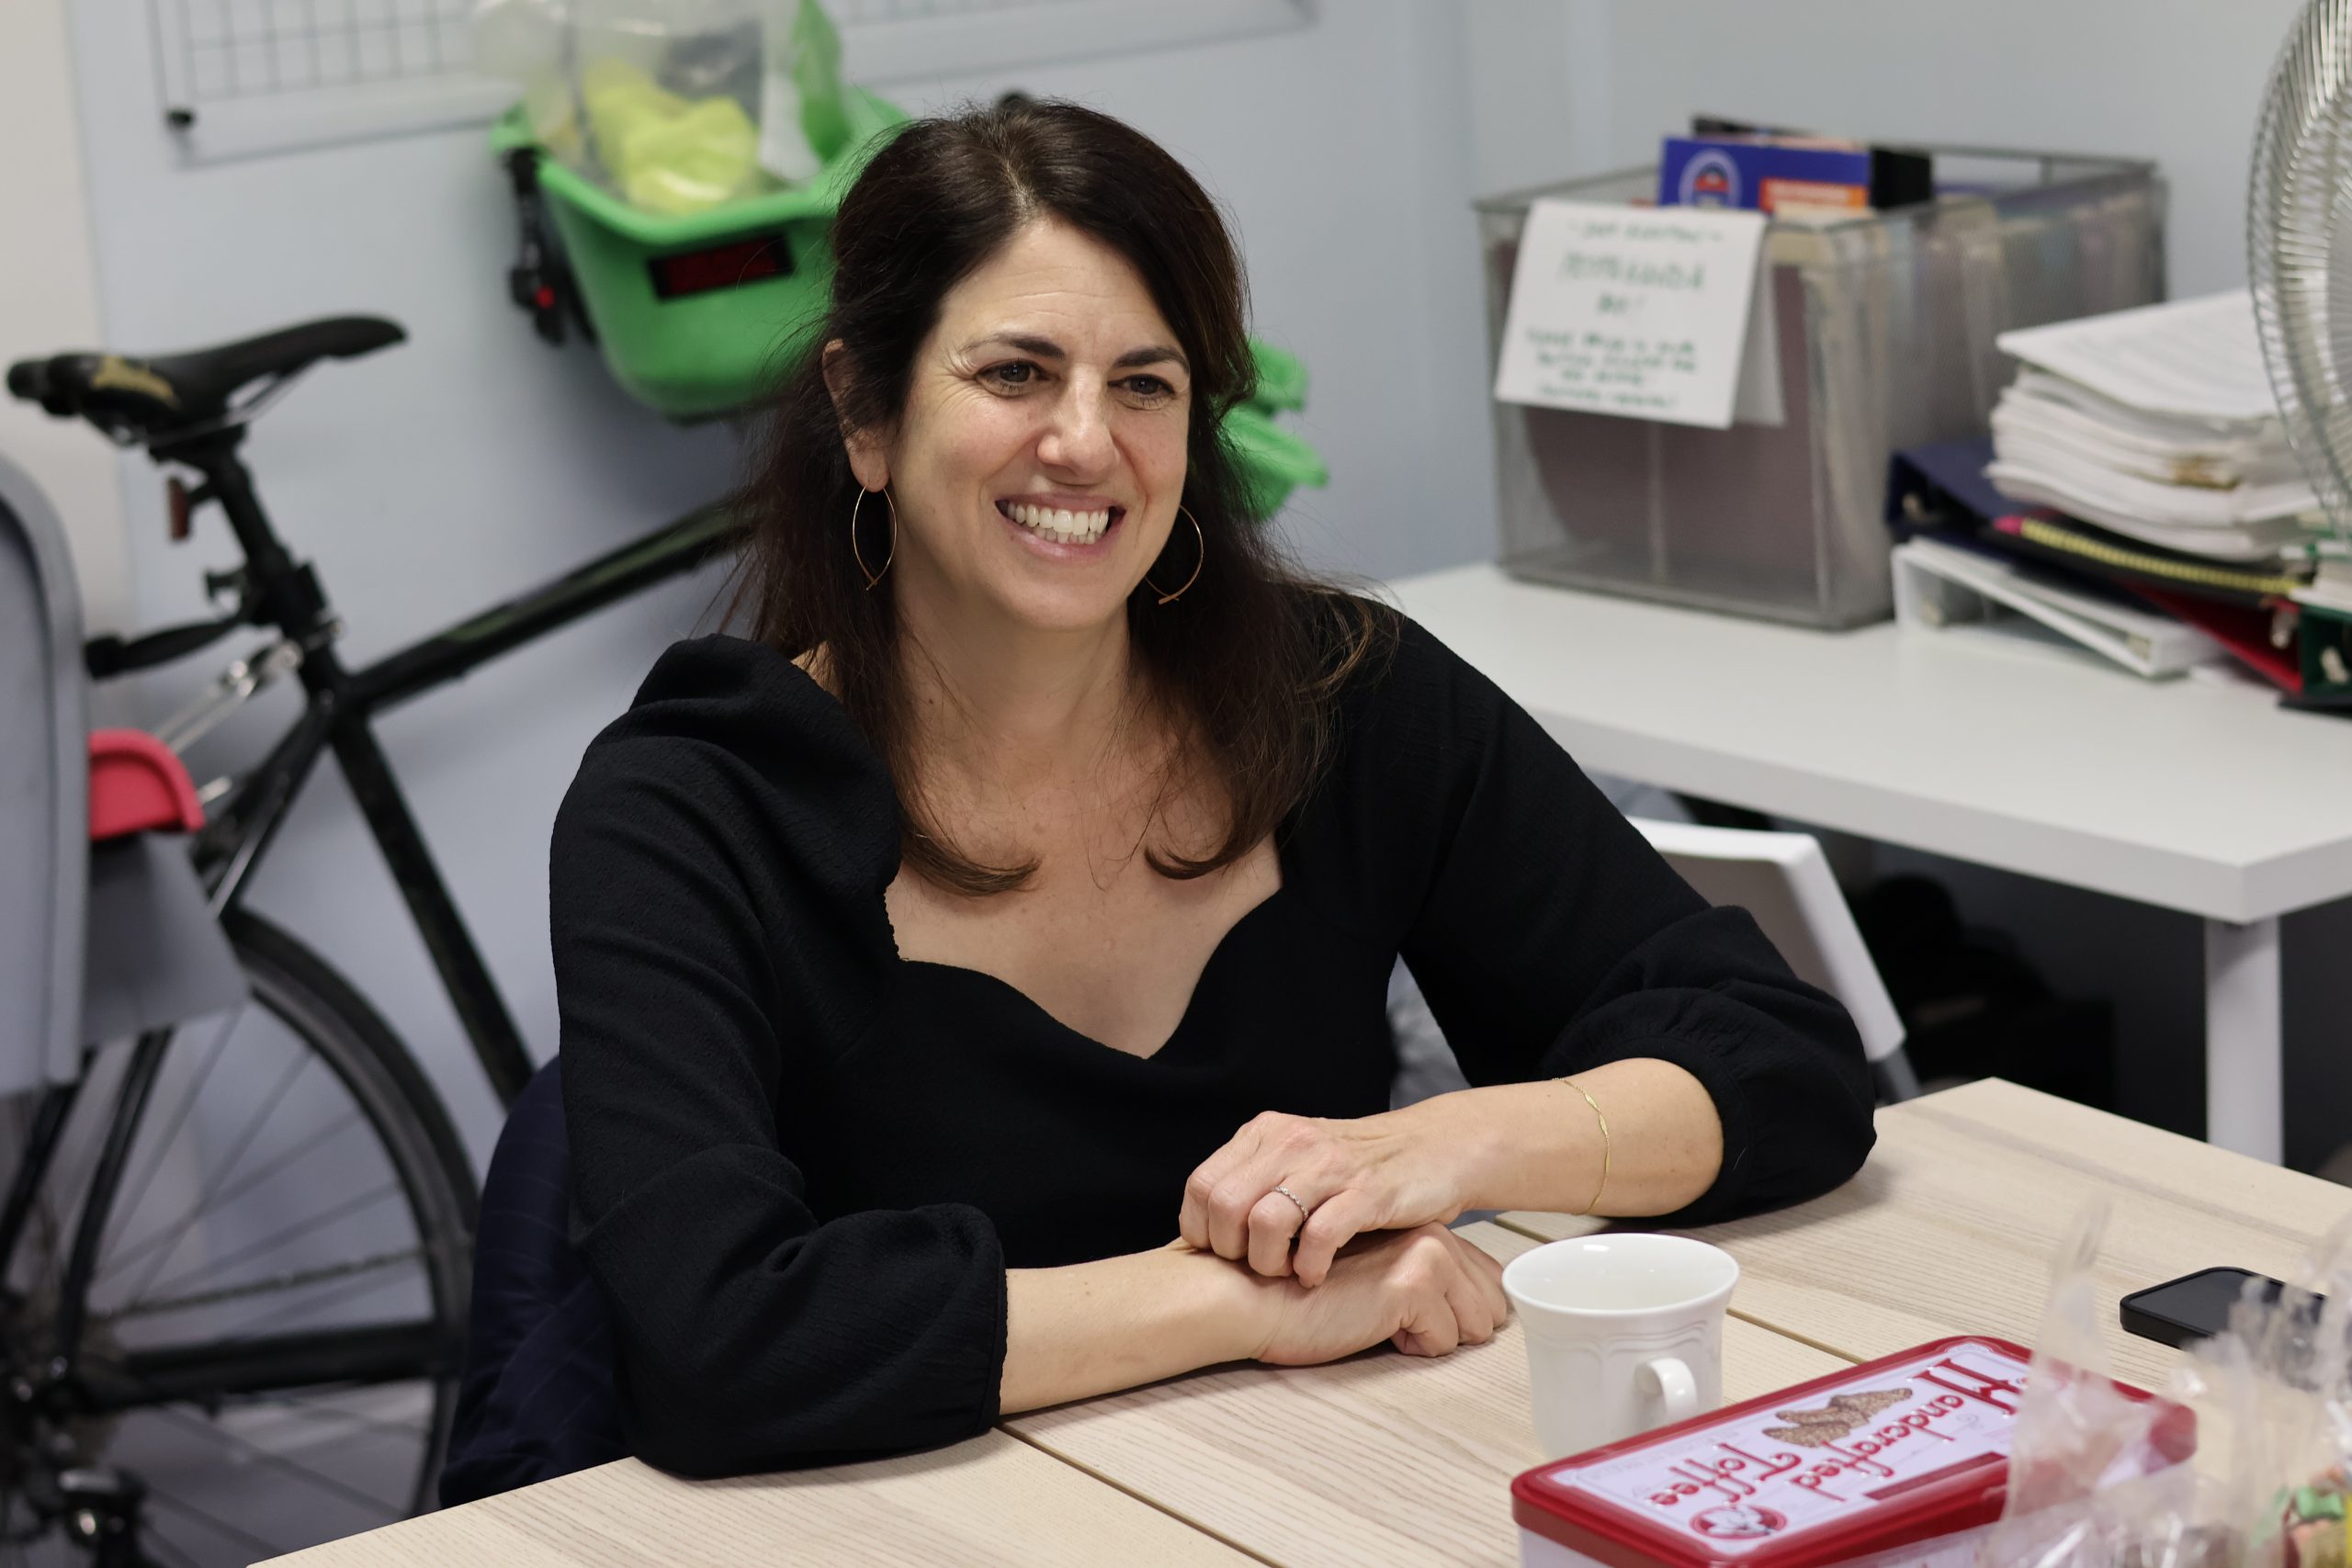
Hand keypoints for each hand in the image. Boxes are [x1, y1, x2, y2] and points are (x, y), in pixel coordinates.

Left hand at [1180, 1107, 1465, 1286]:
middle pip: (1225, 1206)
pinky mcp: (1369, 1192)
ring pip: (1265, 1221)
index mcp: (1268, 1134)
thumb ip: (1256, 1181)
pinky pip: (1319, 1237)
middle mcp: (1292, 1142)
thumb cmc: (1358, 1169)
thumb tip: (1206, 1228)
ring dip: (1268, 1263)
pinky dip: (1309, 1267)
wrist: (1435, 1148)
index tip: (1224, 1254)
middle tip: (1256, 1268)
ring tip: (1285, 1273)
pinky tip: (1317, 1276)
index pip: (1202, 1186)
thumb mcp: (1298, 1160)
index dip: (1202, 1231)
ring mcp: (1331, 1166)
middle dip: (1232, 1252)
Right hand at [1250, 1223, 1509, 1363]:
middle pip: (1491, 1305)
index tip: (1408, 1314)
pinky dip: (1411, 1349)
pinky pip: (1445, 1342)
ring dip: (1428, 1338)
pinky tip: (1366, 1325)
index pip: (1485, 1279)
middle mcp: (1431, 1233)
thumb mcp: (1369, 1278)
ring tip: (1375, 1319)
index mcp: (1422, 1228)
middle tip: (1389, 1318)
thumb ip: (1413, 1277)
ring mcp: (1426, 1253)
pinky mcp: (1414, 1281)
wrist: (1253, 1295)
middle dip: (1450, 1327)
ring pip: (1474, 1325)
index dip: (1453, 1313)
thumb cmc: (1302, 1294)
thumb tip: (1466, 1309)